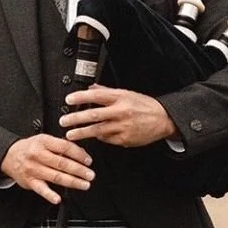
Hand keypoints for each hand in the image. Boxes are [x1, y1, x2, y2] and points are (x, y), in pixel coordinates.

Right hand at [0, 134, 94, 205]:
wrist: (9, 156)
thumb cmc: (30, 148)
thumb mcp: (44, 140)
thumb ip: (61, 145)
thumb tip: (81, 153)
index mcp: (43, 142)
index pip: (65, 147)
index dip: (79, 154)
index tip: (88, 161)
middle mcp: (37, 155)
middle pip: (62, 163)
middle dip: (79, 170)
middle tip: (90, 175)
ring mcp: (33, 169)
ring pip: (55, 177)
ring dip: (72, 182)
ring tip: (84, 184)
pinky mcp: (29, 181)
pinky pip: (41, 189)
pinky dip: (49, 195)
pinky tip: (58, 199)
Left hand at [59, 85, 177, 146]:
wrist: (163, 119)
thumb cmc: (145, 106)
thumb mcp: (126, 93)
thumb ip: (107, 92)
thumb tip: (90, 88)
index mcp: (120, 97)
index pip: (97, 96)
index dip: (81, 97)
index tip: (69, 99)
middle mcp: (120, 112)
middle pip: (94, 115)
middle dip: (76, 119)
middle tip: (64, 121)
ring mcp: (122, 127)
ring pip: (98, 131)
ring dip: (82, 133)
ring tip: (70, 135)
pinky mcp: (125, 139)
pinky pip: (107, 139)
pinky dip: (100, 137)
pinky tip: (94, 136)